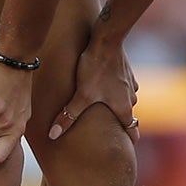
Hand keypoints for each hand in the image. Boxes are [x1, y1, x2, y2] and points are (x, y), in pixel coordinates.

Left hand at [50, 26, 138, 141]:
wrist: (107, 40)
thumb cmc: (96, 69)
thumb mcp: (81, 95)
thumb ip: (68, 117)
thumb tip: (53, 135)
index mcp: (123, 107)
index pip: (132, 128)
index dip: (130, 138)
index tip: (129, 146)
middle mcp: (130, 97)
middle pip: (129, 114)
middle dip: (123, 122)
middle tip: (115, 129)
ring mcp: (130, 83)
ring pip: (128, 99)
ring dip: (121, 104)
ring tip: (108, 107)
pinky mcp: (126, 70)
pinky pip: (125, 84)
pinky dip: (119, 89)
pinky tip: (109, 86)